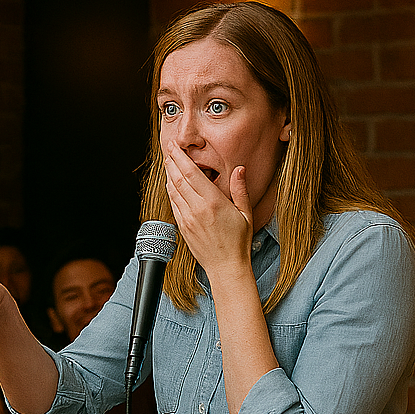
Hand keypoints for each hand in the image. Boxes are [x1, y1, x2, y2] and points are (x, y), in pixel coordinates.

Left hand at [163, 141, 253, 277]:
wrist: (225, 266)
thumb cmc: (238, 241)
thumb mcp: (245, 213)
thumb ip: (240, 190)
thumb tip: (240, 169)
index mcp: (213, 202)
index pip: (191, 174)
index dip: (181, 158)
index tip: (176, 147)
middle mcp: (197, 209)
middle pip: (178, 179)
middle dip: (172, 161)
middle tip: (169, 148)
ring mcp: (187, 219)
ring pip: (173, 191)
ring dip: (169, 174)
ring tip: (168, 162)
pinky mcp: (182, 228)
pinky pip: (173, 204)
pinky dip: (170, 191)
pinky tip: (171, 183)